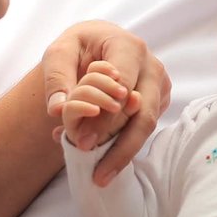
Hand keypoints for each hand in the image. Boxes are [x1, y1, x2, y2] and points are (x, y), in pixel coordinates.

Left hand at [43, 20, 170, 185]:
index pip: (123, 89)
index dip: (105, 119)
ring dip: (122, 150)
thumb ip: (57, 79)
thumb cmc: (81, 45)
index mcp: (130, 48)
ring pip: (147, 125)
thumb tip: (57, 110)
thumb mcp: (60, 52)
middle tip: (99, 174)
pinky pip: (144, 126)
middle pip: (144, 114)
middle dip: (121, 147)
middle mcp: (152, 67)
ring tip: (100, 173)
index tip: (83, 143)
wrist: (100, 42)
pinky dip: (123, 143)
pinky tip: (102, 154)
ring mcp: (160, 85)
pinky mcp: (159, 100)